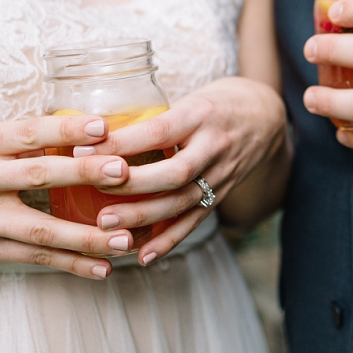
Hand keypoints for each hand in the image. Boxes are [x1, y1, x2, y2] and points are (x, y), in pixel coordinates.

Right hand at [0, 113, 140, 278]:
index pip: (27, 132)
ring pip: (41, 229)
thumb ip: (24, 139)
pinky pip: (36, 258)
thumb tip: (88, 130)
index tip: (102, 127)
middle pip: (37, 176)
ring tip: (124, 237)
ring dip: (86, 235)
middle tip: (123, 172)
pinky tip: (101, 267)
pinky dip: (71, 264)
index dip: (64, 130)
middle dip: (84, 173)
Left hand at [76, 77, 286, 263]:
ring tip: (105, 226)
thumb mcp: (192, 96)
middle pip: (173, 172)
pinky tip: (143, 256)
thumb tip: (100, 131)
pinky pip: (195, 222)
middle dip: (131, 185)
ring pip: (182, 202)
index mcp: (202, 114)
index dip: (122, 143)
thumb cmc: (217, 101)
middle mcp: (214, 146)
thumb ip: (158, 117)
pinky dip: (169, 241)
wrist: (267, 116)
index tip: (85, 149)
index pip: (159, 131)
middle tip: (91, 187)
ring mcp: (221, 174)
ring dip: (143, 217)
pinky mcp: (222, 195)